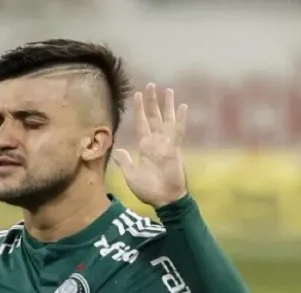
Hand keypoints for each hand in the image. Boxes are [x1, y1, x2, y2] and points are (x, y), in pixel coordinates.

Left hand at [111, 83, 188, 207]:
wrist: (165, 199)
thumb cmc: (149, 191)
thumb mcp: (131, 176)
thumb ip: (125, 162)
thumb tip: (117, 150)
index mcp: (145, 146)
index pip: (141, 123)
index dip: (139, 109)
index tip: (136, 94)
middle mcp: (156, 142)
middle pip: (154, 116)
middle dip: (152, 101)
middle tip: (151, 85)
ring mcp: (167, 144)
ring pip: (167, 119)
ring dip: (167, 105)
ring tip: (168, 90)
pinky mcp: (176, 149)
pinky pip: (178, 130)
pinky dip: (180, 118)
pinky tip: (183, 106)